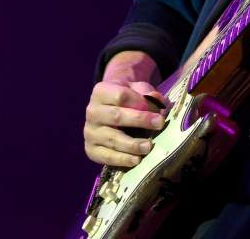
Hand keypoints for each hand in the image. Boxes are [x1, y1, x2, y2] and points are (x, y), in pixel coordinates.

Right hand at [83, 53, 167, 167]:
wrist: (110, 111)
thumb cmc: (128, 99)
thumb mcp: (137, 89)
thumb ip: (147, 94)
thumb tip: (156, 99)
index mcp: (101, 92)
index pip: (121, 96)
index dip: (140, 102)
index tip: (157, 109)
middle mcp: (92, 111)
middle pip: (116, 116)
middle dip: (139, 120)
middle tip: (159, 124)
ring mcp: (90, 132)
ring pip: (112, 139)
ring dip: (132, 144)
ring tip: (148, 146)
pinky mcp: (91, 149)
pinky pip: (107, 157)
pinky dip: (122, 159)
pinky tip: (136, 160)